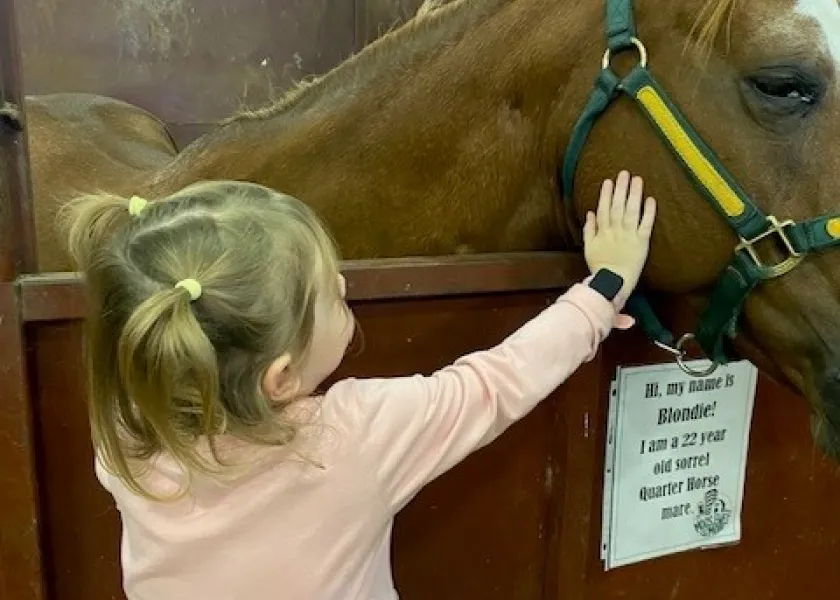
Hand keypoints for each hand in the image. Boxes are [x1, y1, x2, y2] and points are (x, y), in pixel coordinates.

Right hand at [583, 171, 655, 299]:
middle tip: (624, 173)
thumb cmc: (600, 267)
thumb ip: (589, 229)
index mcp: (602, 232)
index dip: (606, 194)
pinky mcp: (642, 242)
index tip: (608, 181)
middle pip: (618, 206)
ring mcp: (629, 236)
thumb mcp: (589, 248)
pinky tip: (650, 199)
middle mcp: (615, 231)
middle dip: (621, 189)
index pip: (603, 209)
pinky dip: (648, 212)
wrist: (613, 282)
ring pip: (631, 212)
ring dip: (634, 195)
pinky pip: (645, 225)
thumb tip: (589, 212)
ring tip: (637, 180)